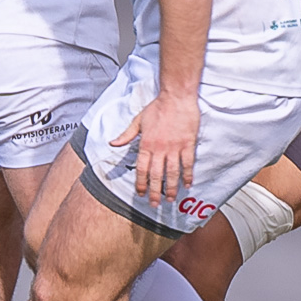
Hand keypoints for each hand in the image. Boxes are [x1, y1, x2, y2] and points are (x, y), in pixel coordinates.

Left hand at [110, 89, 199, 205]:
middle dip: (155, 191)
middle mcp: (159, 148)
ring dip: (171, 187)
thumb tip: (112, 143)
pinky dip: (187, 175)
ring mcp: (175, 147)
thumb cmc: (157, 107)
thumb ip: (126, 135)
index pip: (142, 169)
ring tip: (170, 199)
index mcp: (146, 144)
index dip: (142, 183)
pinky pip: (187, 163)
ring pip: (172, 172)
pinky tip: (187, 184)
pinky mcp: (188, 143)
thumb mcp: (138, 120)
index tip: (142, 194)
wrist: (176, 96)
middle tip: (155, 204)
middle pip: (157, 174)